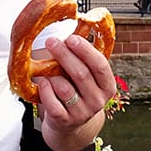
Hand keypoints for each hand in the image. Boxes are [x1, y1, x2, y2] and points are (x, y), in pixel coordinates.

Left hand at [34, 35, 115, 150]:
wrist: (70, 122)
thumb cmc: (78, 91)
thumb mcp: (88, 76)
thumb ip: (85, 58)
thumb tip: (77, 27)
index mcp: (107, 86)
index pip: (100, 66)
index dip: (85, 50)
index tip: (71, 38)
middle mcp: (98, 101)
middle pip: (81, 74)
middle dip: (64, 55)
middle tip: (51, 42)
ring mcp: (82, 113)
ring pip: (64, 88)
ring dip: (52, 74)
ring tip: (46, 67)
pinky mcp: (65, 121)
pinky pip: (52, 103)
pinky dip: (45, 89)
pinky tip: (43, 81)